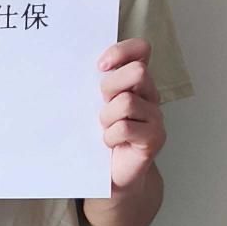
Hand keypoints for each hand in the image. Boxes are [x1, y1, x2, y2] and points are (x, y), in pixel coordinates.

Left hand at [98, 38, 165, 191]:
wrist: (113, 176)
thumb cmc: (102, 134)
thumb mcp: (96, 104)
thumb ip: (96, 84)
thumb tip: (71, 65)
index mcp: (137, 81)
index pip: (141, 49)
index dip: (121, 51)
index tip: (100, 66)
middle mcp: (150, 94)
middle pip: (137, 71)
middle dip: (110, 86)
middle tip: (101, 104)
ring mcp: (155, 116)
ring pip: (127, 101)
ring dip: (107, 117)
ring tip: (105, 128)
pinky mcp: (154, 138)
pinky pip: (125, 128)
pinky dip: (110, 136)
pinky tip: (109, 143)